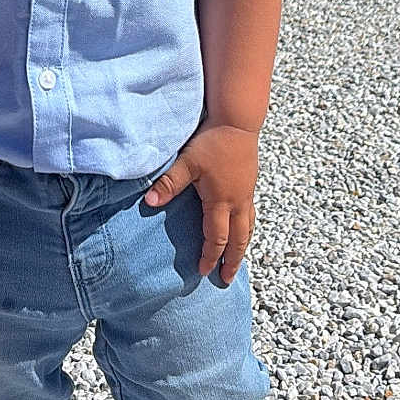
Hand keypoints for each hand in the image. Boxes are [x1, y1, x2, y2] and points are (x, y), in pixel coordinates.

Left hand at [144, 123, 258, 283]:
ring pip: (248, 227)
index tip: (203, 272)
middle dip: (232, 261)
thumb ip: (169, 183)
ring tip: (238, 260)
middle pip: (238, 240)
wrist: (238, 121)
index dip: (210, 256)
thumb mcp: (187, 162)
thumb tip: (148, 203)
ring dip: (242, 246)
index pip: (216, 238)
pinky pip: (251, 213)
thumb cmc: (212, 141)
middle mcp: (237, 201)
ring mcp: (246, 192)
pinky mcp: (251, 183)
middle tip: (226, 279)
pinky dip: (247, 228)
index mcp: (221, 201)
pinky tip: (243, 227)